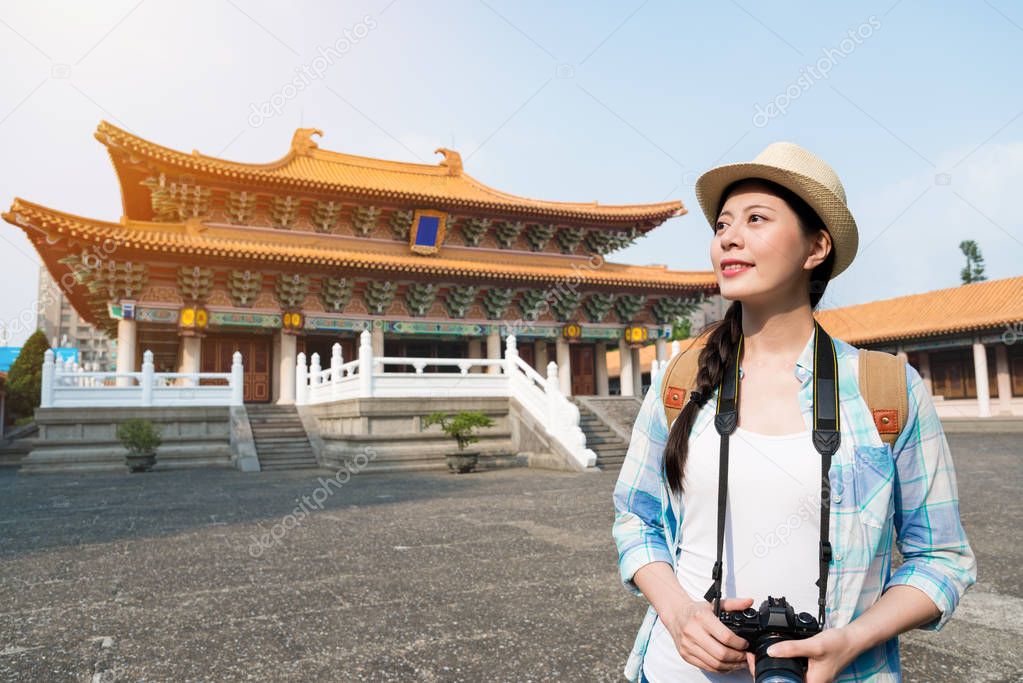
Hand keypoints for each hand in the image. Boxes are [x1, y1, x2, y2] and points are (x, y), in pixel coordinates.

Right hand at [665, 597, 752, 673]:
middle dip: (738, 657)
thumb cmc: (696, 611)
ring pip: (715, 664)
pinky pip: (707, 668)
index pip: (726, 637)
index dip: (740, 644)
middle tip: (746, 655)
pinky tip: (727, 664)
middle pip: (721, 653)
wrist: (675, 615)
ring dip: (731, 665)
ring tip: (739, 661)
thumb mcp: (714, 604)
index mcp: (701, 617)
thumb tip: (749, 602)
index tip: (745, 644)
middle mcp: (693, 632)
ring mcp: (688, 645)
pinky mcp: (686, 655)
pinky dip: (721, 669)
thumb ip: (734, 604)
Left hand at [744, 627, 860, 682]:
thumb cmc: (839, 645)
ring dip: (772, 668)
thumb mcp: (813, 645)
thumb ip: (792, 648)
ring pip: (786, 677)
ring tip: (759, 656)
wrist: (852, 640)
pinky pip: (791, 670)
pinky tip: (775, 654)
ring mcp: (810, 677)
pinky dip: (781, 663)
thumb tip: (771, 651)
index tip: (754, 664)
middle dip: (765, 673)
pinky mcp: (810, 671)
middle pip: (782, 682)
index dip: (765, 678)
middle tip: (753, 658)